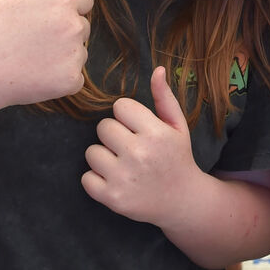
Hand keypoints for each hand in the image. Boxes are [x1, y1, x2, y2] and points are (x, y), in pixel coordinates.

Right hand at [0, 0, 91, 113]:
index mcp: (62, 1)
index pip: (82, 1)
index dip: (61, 9)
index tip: (38, 19)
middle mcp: (74, 27)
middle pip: (81, 27)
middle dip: (62, 31)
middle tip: (28, 40)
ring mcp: (74, 56)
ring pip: (79, 52)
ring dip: (62, 56)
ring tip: (28, 58)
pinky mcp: (71, 82)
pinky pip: (74, 77)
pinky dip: (59, 80)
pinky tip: (33, 76)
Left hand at [81, 65, 200, 223]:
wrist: (183, 200)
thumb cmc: (177, 158)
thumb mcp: (178, 126)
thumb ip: (164, 98)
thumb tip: (158, 69)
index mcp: (156, 133)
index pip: (120, 107)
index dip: (127, 117)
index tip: (138, 129)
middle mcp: (139, 154)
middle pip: (103, 127)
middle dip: (114, 135)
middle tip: (130, 148)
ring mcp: (124, 177)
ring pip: (91, 152)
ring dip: (103, 157)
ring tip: (123, 165)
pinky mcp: (112, 197)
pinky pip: (86, 178)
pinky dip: (96, 179)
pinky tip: (115, 180)